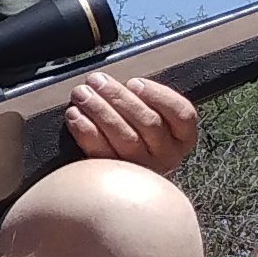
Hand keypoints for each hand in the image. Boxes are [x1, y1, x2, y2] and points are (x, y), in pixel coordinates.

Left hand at [61, 70, 196, 178]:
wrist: (118, 176)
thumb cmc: (135, 129)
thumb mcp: (149, 111)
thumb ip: (141, 97)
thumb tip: (114, 80)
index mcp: (182, 136)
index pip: (181, 113)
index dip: (157, 95)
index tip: (134, 82)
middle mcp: (167, 154)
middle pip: (148, 122)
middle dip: (118, 97)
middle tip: (97, 81)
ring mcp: (143, 167)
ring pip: (125, 136)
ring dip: (100, 110)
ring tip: (82, 95)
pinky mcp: (117, 174)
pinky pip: (101, 151)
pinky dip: (86, 130)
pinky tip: (75, 115)